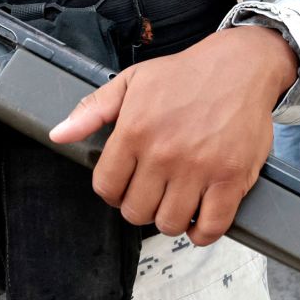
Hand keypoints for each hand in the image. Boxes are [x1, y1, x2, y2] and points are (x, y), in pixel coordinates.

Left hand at [49, 26, 297, 245]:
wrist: (239, 66)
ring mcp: (199, 168)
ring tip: (174, 201)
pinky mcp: (231, 178)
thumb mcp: (130, 82)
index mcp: (134, 131)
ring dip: (169, 219)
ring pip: (170, 223)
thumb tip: (59, 134)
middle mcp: (164, 153)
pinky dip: (202, 233)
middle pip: (136, 212)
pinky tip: (198, 218)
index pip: (106, 187)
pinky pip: (211, 227)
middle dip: (139, 207)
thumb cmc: (184, 74)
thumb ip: (92, 110)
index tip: (124, 185)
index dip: (112, 191)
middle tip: (151, 193)